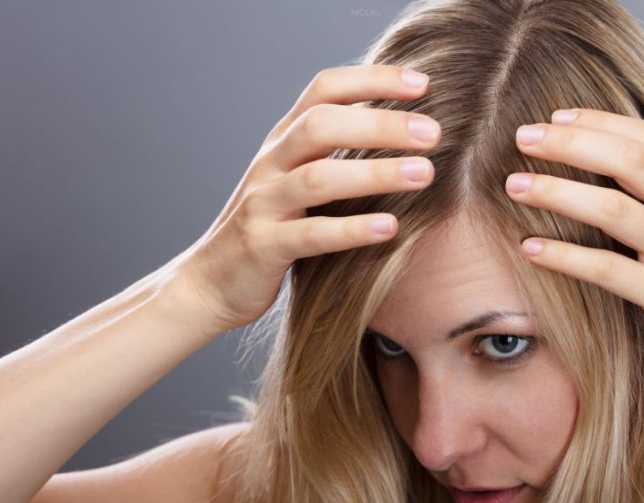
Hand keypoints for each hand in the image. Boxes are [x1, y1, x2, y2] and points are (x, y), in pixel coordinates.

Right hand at [163, 64, 439, 333]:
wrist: (209, 282)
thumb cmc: (271, 227)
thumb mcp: (297, 179)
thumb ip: (335, 152)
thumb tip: (404, 129)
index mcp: (283, 141)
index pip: (324, 90)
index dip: (372, 80)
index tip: (423, 83)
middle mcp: (271, 164)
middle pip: (322, 124)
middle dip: (380, 123)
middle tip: (433, 132)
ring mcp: (264, 204)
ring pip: (318, 178)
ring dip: (375, 173)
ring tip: (425, 173)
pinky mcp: (264, 247)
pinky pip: (310, 235)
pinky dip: (352, 229)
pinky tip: (390, 227)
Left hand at [505, 108, 643, 406]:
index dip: (601, 122)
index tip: (558, 117)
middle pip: (630, 158)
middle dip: (572, 142)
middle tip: (524, 136)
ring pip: (614, 208)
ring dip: (557, 191)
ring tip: (515, 184)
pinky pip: (609, 271)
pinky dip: (565, 256)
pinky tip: (530, 248)